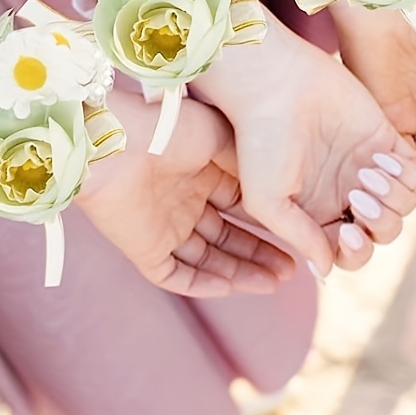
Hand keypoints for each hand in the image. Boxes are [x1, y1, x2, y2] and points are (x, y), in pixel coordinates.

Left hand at [76, 91, 293, 298]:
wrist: (117, 139)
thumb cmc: (170, 127)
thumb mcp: (223, 138)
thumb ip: (250, 166)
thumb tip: (278, 190)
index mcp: (203, 174)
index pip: (241, 208)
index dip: (269, 224)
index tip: (298, 235)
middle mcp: (185, 203)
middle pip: (229, 239)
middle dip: (260, 255)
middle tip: (292, 270)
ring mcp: (163, 227)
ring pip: (207, 260)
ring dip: (240, 274)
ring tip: (273, 283)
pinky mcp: (142, 248)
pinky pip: (175, 275)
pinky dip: (201, 284)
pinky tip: (231, 287)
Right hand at [197, 13, 415, 277]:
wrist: (275, 84)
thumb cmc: (261, 141)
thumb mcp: (268, 201)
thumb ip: (301, 238)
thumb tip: (328, 271)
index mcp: (318, 214)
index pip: (352, 252)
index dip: (355, 252)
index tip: (344, 233)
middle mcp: (345, 193)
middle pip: (383, 232)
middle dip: (378, 224)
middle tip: (358, 197)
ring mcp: (367, 165)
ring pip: (403, 205)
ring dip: (392, 199)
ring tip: (367, 174)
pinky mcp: (385, 138)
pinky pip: (415, 171)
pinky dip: (405, 173)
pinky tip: (378, 157)